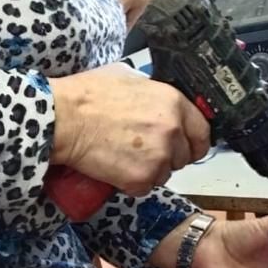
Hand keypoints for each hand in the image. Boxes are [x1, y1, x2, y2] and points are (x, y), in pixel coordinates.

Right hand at [50, 63, 209, 193]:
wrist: (64, 119)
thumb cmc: (87, 97)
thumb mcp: (129, 79)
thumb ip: (154, 94)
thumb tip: (159, 102)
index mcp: (173, 102)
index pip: (203, 132)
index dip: (193, 142)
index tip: (185, 147)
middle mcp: (172, 130)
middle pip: (184, 156)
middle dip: (167, 156)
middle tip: (142, 151)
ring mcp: (159, 156)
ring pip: (165, 173)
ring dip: (149, 170)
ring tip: (123, 156)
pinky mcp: (141, 178)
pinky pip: (145, 187)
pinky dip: (131, 183)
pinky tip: (115, 167)